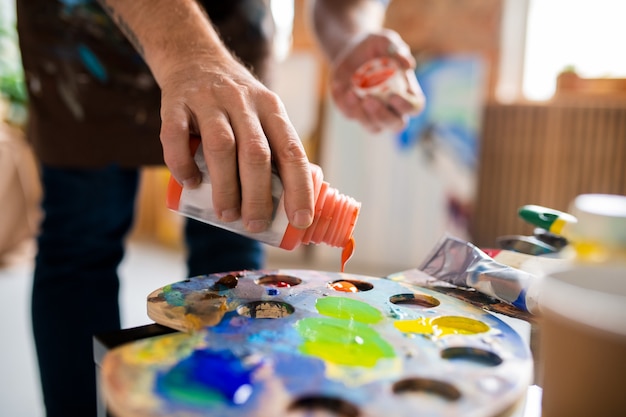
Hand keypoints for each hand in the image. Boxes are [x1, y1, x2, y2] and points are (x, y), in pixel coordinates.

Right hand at [158, 54, 314, 232]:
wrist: (195, 58)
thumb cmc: (237, 103)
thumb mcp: (264, 115)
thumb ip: (274, 151)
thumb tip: (287, 209)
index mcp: (272, 109)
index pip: (292, 151)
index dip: (299, 188)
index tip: (299, 220)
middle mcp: (244, 102)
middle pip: (256, 154)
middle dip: (258, 196)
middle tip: (255, 225)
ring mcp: (208, 101)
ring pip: (221, 147)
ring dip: (224, 187)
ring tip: (226, 215)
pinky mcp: (176, 103)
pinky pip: (176, 136)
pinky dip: (182, 163)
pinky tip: (189, 183)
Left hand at [329, 29, 424, 132]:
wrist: (351, 50)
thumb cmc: (376, 47)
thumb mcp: (386, 41)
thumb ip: (398, 50)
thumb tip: (408, 64)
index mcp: (407, 93)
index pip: (414, 107)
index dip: (406, 106)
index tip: (393, 95)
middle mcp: (393, 108)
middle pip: (396, 125)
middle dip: (383, 116)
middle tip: (369, 99)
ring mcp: (373, 114)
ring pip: (373, 127)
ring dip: (363, 115)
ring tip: (352, 92)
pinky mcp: (353, 112)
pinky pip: (350, 115)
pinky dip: (345, 104)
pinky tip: (340, 87)